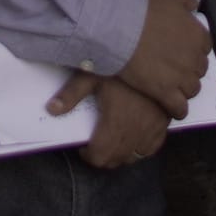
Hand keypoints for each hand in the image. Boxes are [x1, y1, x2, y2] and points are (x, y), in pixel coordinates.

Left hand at [46, 73, 169, 169]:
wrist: (156, 56)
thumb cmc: (122, 65)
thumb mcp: (92, 75)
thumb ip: (71, 94)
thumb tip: (51, 109)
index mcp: (116, 122)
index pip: (100, 156)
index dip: (89, 155)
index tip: (84, 145)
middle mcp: (135, 130)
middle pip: (116, 159)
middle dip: (103, 156)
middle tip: (96, 143)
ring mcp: (152, 127)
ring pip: (135, 156)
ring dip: (122, 154)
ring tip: (114, 141)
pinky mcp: (164, 122)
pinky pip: (152, 147)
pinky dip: (142, 148)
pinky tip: (134, 138)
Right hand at [116, 0, 210, 118]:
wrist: (119, 26)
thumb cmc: (143, 6)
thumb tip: (192, 7)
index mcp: (198, 34)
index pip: (203, 47)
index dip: (192, 50)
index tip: (181, 51)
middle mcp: (194, 57)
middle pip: (198, 69)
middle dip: (189, 69)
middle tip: (174, 69)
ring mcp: (181, 76)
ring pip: (192, 89)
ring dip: (184, 89)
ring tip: (172, 88)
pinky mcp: (164, 92)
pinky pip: (179, 108)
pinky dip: (178, 110)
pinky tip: (172, 109)